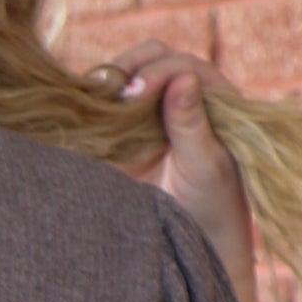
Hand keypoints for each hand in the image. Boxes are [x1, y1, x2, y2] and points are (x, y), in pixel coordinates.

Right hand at [103, 42, 256, 301]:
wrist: (195, 243)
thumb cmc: (213, 207)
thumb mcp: (204, 165)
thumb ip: (190, 122)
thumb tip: (182, 78)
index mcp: (213, 98)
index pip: (181, 64)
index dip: (157, 72)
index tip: (134, 94)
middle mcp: (183, 97)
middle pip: (152, 58)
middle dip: (130, 68)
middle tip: (113, 95)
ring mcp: (154, 112)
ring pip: (127, 77)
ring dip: (110, 84)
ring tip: (96, 103)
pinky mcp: (128, 132)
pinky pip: (109, 105)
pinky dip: (98, 105)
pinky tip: (88, 116)